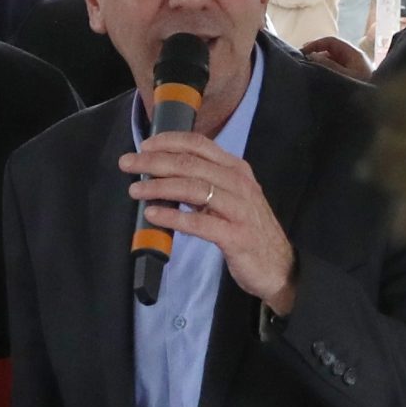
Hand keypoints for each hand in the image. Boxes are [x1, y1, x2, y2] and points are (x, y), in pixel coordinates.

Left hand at [122, 132, 298, 314]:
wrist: (278, 265)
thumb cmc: (248, 228)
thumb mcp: (230, 197)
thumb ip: (204, 184)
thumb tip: (165, 175)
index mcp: (237, 169)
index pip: (200, 145)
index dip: (170, 141)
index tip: (145, 144)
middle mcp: (239, 183)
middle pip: (190, 164)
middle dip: (154, 161)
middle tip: (127, 163)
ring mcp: (239, 209)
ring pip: (193, 189)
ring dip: (159, 187)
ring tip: (135, 190)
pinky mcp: (235, 236)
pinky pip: (199, 223)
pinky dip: (173, 217)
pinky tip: (153, 215)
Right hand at [298, 36, 370, 81]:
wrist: (378, 106)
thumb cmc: (363, 87)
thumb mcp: (345, 75)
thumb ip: (328, 65)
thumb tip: (312, 55)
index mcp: (353, 54)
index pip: (332, 42)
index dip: (316, 44)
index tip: (302, 51)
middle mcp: (353, 59)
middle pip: (331, 50)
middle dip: (316, 54)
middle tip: (302, 61)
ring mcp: (352, 68)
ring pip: (332, 60)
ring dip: (320, 63)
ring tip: (307, 70)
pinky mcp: (351, 78)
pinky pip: (335, 70)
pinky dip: (325, 71)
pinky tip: (317, 77)